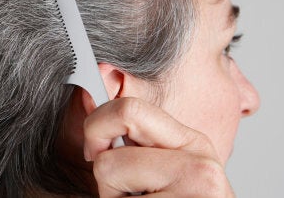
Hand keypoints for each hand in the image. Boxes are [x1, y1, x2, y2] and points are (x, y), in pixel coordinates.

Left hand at [83, 97, 234, 196]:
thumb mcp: (150, 172)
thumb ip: (126, 139)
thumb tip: (83, 94)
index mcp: (191, 143)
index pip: (130, 108)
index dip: (97, 123)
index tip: (93, 149)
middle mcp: (199, 160)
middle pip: (120, 121)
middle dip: (103, 154)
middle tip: (115, 186)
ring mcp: (197, 188)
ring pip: (109, 167)